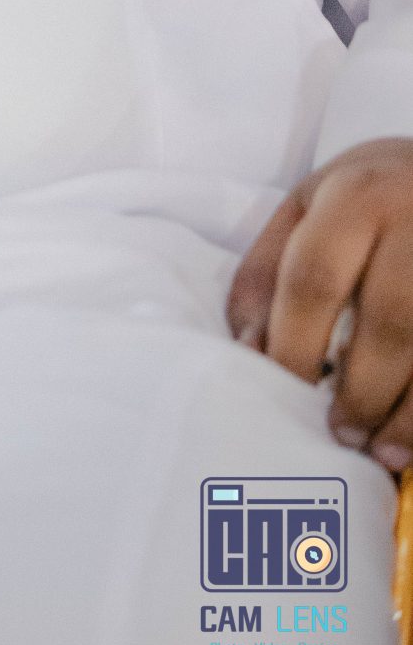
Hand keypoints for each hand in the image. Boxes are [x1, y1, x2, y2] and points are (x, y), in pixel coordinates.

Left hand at [227, 137, 412, 473]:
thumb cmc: (368, 194)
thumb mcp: (305, 205)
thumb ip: (268, 270)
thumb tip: (247, 347)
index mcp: (355, 198)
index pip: (316, 279)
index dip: (295, 345)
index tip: (285, 392)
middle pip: (390, 322)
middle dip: (362, 390)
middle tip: (342, 433)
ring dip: (410, 413)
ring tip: (382, 451)